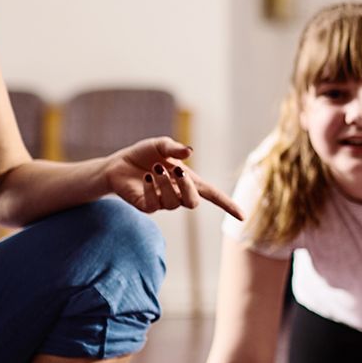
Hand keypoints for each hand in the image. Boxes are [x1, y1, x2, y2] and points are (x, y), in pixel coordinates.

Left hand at [106, 137, 244, 219]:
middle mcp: (178, 194)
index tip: (242, 217)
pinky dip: (150, 188)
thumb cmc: (145, 155)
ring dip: (165, 183)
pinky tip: (145, 176)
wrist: (119, 164)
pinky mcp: (146, 206)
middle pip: (193, 202)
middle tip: (176, 170)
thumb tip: (189, 152)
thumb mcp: (161, 145)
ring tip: (155, 168)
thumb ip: (174, 148)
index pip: (213, 195)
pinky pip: (153, 203)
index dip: (227, 205)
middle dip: (187, 187)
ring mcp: (162, 203)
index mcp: (189, 180)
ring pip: (172, 203)